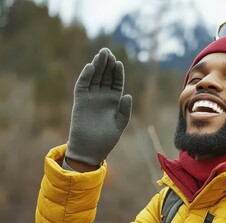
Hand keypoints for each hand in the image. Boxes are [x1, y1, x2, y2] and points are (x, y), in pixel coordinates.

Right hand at [65, 48, 131, 165]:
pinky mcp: (80, 101)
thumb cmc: (106, 139)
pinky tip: (91, 67)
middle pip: (105, 76)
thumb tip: (128, 95)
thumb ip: (124, 110)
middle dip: (107, 64)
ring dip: (97, 66)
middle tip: (108, 51)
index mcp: (113, 100)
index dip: (117, 72)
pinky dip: (86, 76)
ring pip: (94, 77)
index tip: (119, 63)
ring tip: (101, 54)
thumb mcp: (120, 124)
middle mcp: (102, 96)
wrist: (89, 150)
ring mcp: (90, 97)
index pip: (116, 82)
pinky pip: (82, 85)